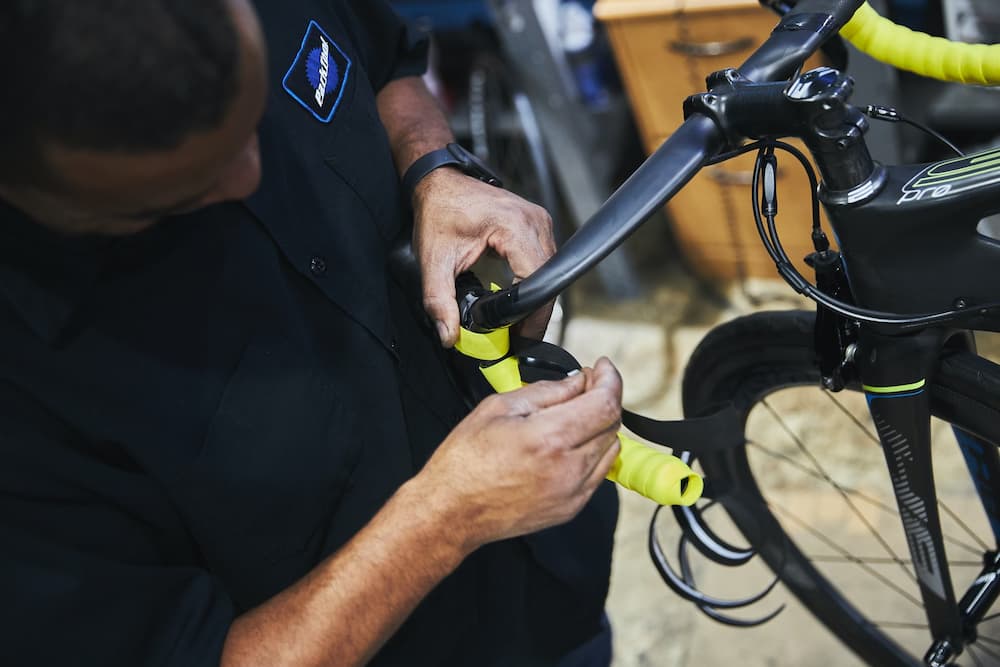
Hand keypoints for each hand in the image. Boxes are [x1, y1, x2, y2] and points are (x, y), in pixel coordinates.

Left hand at [412, 168, 556, 346]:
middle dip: (533, 312)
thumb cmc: (438, 211)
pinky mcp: (537, 226)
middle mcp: (534, 221)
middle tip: (516, 338)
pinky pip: (544, 262)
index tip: (519, 339)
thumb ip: (439, 301)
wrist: (440, 183)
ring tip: (514, 322)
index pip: (537, 281)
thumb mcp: (433, 260)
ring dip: (534, 299)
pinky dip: (533, 283)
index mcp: (514, 227)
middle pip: (548, 280)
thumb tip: (449, 336)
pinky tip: (516, 299)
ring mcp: (540, 222)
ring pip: (549, 273)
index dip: (530, 315)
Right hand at [416, 358, 622, 548]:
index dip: (610, 379)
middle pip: (612, 423)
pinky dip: (593, 452)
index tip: (602, 367)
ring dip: (599, 425)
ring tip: (574, 415)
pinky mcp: (571, 508)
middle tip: (584, 385)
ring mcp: (573, 492)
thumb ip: (546, 391)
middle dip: (603, 397)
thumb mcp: (498, 407)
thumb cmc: (465, 459)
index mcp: (549, 438)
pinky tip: (569, 443)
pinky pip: (599, 472)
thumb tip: (577, 381)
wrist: (452, 511)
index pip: (605, 403)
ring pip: (610, 448)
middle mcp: (568, 468)